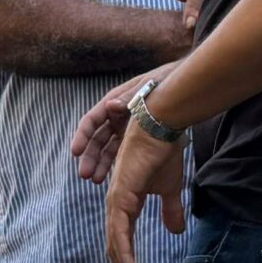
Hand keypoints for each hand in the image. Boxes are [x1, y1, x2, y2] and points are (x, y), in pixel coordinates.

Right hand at [72, 61, 177, 182]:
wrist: (186, 86)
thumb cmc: (164, 82)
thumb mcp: (147, 87)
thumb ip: (129, 98)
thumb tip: (110, 105)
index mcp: (113, 102)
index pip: (91, 120)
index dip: (82, 136)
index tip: (76, 152)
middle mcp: (115, 116)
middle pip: (97, 139)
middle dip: (90, 157)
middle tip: (85, 175)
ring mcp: (125, 128)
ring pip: (107, 148)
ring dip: (100, 163)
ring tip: (95, 180)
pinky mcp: (136, 137)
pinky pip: (121, 151)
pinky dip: (115, 163)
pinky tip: (113, 177)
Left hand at [103, 125, 187, 262]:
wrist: (161, 129)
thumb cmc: (162, 154)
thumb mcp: (170, 189)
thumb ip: (170, 211)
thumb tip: (177, 231)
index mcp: (126, 204)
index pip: (123, 240)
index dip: (129, 262)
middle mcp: (116, 205)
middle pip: (115, 247)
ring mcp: (116, 201)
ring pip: (115, 244)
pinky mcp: (120, 197)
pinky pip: (118, 232)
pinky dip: (123, 252)